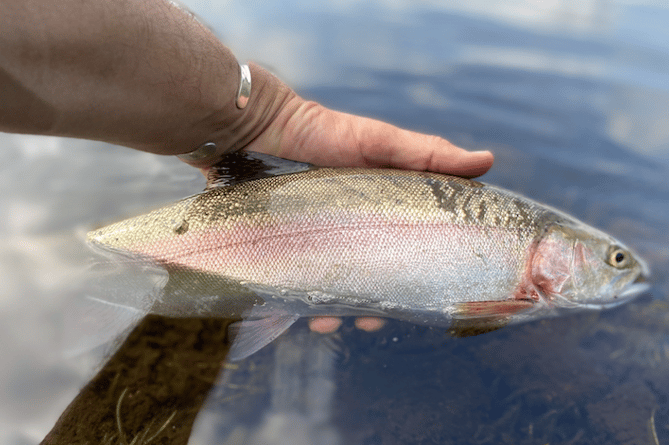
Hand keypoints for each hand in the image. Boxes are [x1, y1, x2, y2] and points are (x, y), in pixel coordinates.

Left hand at [188, 65, 492, 333]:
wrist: (256, 129)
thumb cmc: (323, 131)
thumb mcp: (379, 140)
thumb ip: (428, 155)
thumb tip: (487, 161)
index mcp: (379, 214)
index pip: (405, 252)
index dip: (416, 276)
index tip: (424, 297)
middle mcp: (351, 234)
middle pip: (371, 278)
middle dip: (375, 304)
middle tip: (373, 320)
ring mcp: (316, 245)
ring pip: (335, 291)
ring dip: (340, 313)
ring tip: (334, 322)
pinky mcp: (284, 252)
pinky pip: (297, 289)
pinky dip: (304, 308)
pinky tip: (310, 318)